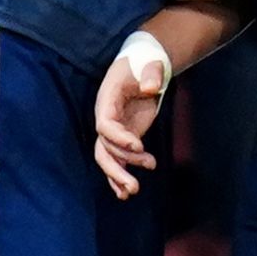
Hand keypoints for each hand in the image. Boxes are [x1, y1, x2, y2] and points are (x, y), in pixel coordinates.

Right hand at [94, 53, 165, 199]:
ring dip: (120, 175)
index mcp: (107, 99)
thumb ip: (152, 74)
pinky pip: (118, 158)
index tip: (140, 146)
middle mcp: (105, 117)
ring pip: (109, 157)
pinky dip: (119, 175)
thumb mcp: (151, 63)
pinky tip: (125, 192)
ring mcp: (114, 129)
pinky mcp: (125, 136)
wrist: (143, 66)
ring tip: (134, 190)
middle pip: (103, 148)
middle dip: (117, 167)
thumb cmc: (145, 63)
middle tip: (133, 186)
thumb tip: (151, 88)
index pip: (105, 125)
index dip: (119, 138)